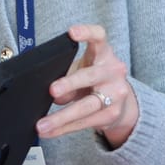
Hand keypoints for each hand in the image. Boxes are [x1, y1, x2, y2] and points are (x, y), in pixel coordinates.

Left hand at [40, 23, 138, 146]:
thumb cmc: (94, 77)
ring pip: (86, 106)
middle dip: (70, 83)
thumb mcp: (82, 70)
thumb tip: (55, 96)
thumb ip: (68, 77)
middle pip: (91, 76)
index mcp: (104, 53)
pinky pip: (84, 122)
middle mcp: (112, 71)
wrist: (121, 99)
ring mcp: (115, 94)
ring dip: (61, 117)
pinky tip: (50, 131)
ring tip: (42, 124)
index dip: (87, 33)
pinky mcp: (111, 114)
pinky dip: (64, 128)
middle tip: (52, 90)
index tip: (72, 33)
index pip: (99, 37)